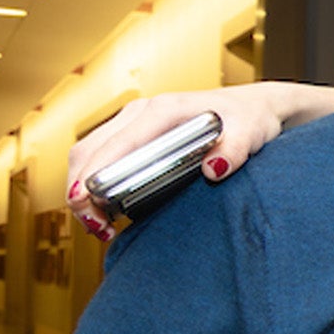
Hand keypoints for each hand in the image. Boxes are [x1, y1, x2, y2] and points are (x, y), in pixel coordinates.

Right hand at [65, 85, 292, 239]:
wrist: (253, 107)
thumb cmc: (251, 117)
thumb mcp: (252, 132)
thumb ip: (237, 149)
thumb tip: (215, 169)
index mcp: (165, 110)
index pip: (119, 143)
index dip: (95, 172)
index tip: (86, 201)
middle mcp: (142, 112)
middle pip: (90, 149)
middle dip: (80, 189)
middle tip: (94, 226)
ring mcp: (135, 122)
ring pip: (89, 153)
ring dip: (82, 187)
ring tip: (98, 225)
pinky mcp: (135, 134)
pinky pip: (101, 156)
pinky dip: (93, 181)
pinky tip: (106, 209)